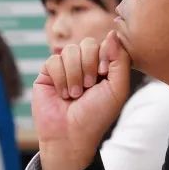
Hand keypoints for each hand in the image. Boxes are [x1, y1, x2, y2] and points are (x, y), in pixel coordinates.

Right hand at [33, 31, 130, 169]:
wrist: (71, 135)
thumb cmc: (96, 116)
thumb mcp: (117, 89)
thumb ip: (120, 60)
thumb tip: (112, 33)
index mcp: (103, 66)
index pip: (105, 44)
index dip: (103, 56)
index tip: (102, 74)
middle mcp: (84, 64)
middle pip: (87, 43)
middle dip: (88, 65)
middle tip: (88, 87)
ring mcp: (65, 67)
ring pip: (69, 50)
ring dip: (74, 75)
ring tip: (75, 94)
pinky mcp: (47, 72)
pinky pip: (53, 60)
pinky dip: (60, 78)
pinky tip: (62, 93)